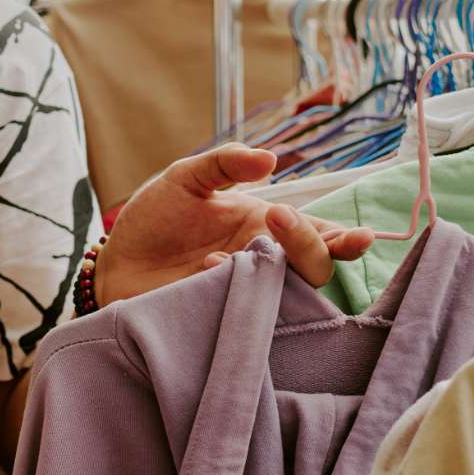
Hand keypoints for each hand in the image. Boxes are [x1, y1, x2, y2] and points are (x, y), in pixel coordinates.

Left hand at [97, 144, 374, 306]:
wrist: (114, 260)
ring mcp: (245, 293)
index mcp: (267, 228)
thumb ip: (225, 163)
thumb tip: (270, 158)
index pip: (322, 237)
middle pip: (316, 268)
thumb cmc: (156, 218)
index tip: (359, 238)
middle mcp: (265, 263)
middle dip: (309, 244)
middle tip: (276, 217)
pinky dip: (237, 293)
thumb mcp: (187, 178)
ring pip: (290, 296)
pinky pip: (246, 315)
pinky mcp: (219, 315)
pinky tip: (207, 269)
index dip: (347, 241)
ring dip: (277, 271)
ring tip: (235, 251)